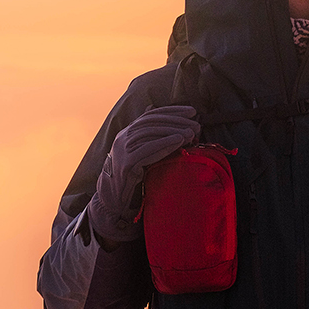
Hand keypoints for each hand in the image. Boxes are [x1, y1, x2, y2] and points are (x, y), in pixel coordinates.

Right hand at [88, 105, 199, 242]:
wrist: (113, 198)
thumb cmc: (132, 176)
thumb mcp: (142, 155)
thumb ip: (153, 141)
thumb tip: (172, 130)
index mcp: (127, 133)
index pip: (151, 114)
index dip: (172, 111)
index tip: (192, 111)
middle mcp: (123, 137)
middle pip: (152, 122)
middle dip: (176, 121)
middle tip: (196, 124)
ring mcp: (122, 149)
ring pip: (149, 133)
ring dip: (173, 131)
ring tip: (191, 133)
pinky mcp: (126, 163)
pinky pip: (147, 149)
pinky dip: (165, 143)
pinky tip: (179, 141)